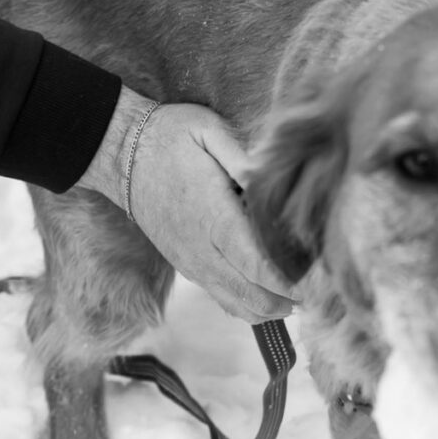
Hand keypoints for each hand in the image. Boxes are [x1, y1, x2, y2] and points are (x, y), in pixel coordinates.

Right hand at [82, 87, 293, 321]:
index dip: (288, 281)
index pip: (257, 266)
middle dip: (286, 300)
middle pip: (252, 295)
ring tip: (297, 296)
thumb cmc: (168, 136)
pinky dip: (247, 304)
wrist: (119, 153)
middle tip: (317, 291)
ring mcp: (191, 261)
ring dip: (269, 308)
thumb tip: (272, 180)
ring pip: (236, 304)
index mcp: (213, 217)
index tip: (315, 282)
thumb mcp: (207, 130)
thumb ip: (243, 158)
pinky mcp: (184, 264)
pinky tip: (267, 296)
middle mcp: (202, 249)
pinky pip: (220, 297)